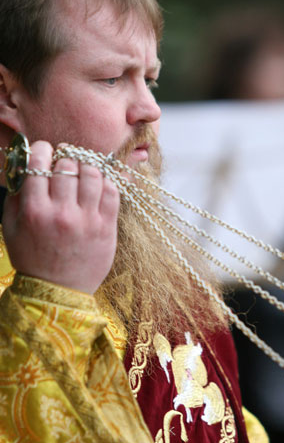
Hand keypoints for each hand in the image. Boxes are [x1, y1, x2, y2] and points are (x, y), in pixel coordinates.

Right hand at [2, 140, 119, 293]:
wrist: (58, 292)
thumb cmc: (32, 259)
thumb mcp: (11, 228)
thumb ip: (15, 194)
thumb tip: (23, 163)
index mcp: (35, 211)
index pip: (39, 163)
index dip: (42, 150)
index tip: (44, 151)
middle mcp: (62, 213)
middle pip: (68, 165)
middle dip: (65, 160)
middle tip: (64, 166)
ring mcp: (87, 220)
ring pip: (93, 174)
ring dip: (87, 167)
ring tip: (82, 173)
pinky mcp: (107, 227)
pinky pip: (112, 191)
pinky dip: (106, 182)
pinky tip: (98, 186)